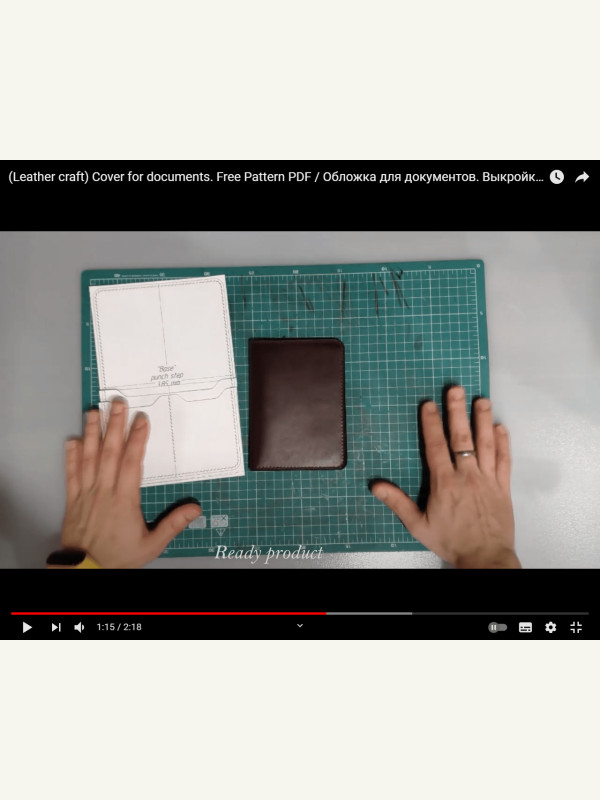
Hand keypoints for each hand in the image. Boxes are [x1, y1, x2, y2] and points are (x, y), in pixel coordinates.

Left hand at [60, 398, 201, 566]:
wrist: (86, 571)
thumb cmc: (119, 557)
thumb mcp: (152, 545)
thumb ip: (173, 525)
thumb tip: (195, 509)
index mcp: (124, 500)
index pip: (131, 463)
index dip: (136, 439)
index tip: (141, 420)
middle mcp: (103, 492)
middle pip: (109, 453)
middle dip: (114, 425)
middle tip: (117, 403)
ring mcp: (86, 494)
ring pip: (88, 458)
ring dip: (91, 433)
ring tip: (94, 412)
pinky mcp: (73, 500)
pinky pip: (71, 474)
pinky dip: (71, 456)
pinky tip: (73, 440)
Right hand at [370, 386, 518, 567]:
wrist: (485, 558)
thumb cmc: (452, 541)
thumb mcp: (418, 525)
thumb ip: (397, 502)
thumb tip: (376, 486)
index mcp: (444, 483)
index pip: (435, 446)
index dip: (431, 424)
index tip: (429, 405)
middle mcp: (466, 476)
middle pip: (461, 437)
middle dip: (457, 411)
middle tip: (456, 389)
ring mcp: (487, 480)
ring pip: (485, 444)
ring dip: (483, 420)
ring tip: (481, 400)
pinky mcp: (503, 487)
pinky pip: (504, 461)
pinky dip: (503, 443)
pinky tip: (500, 428)